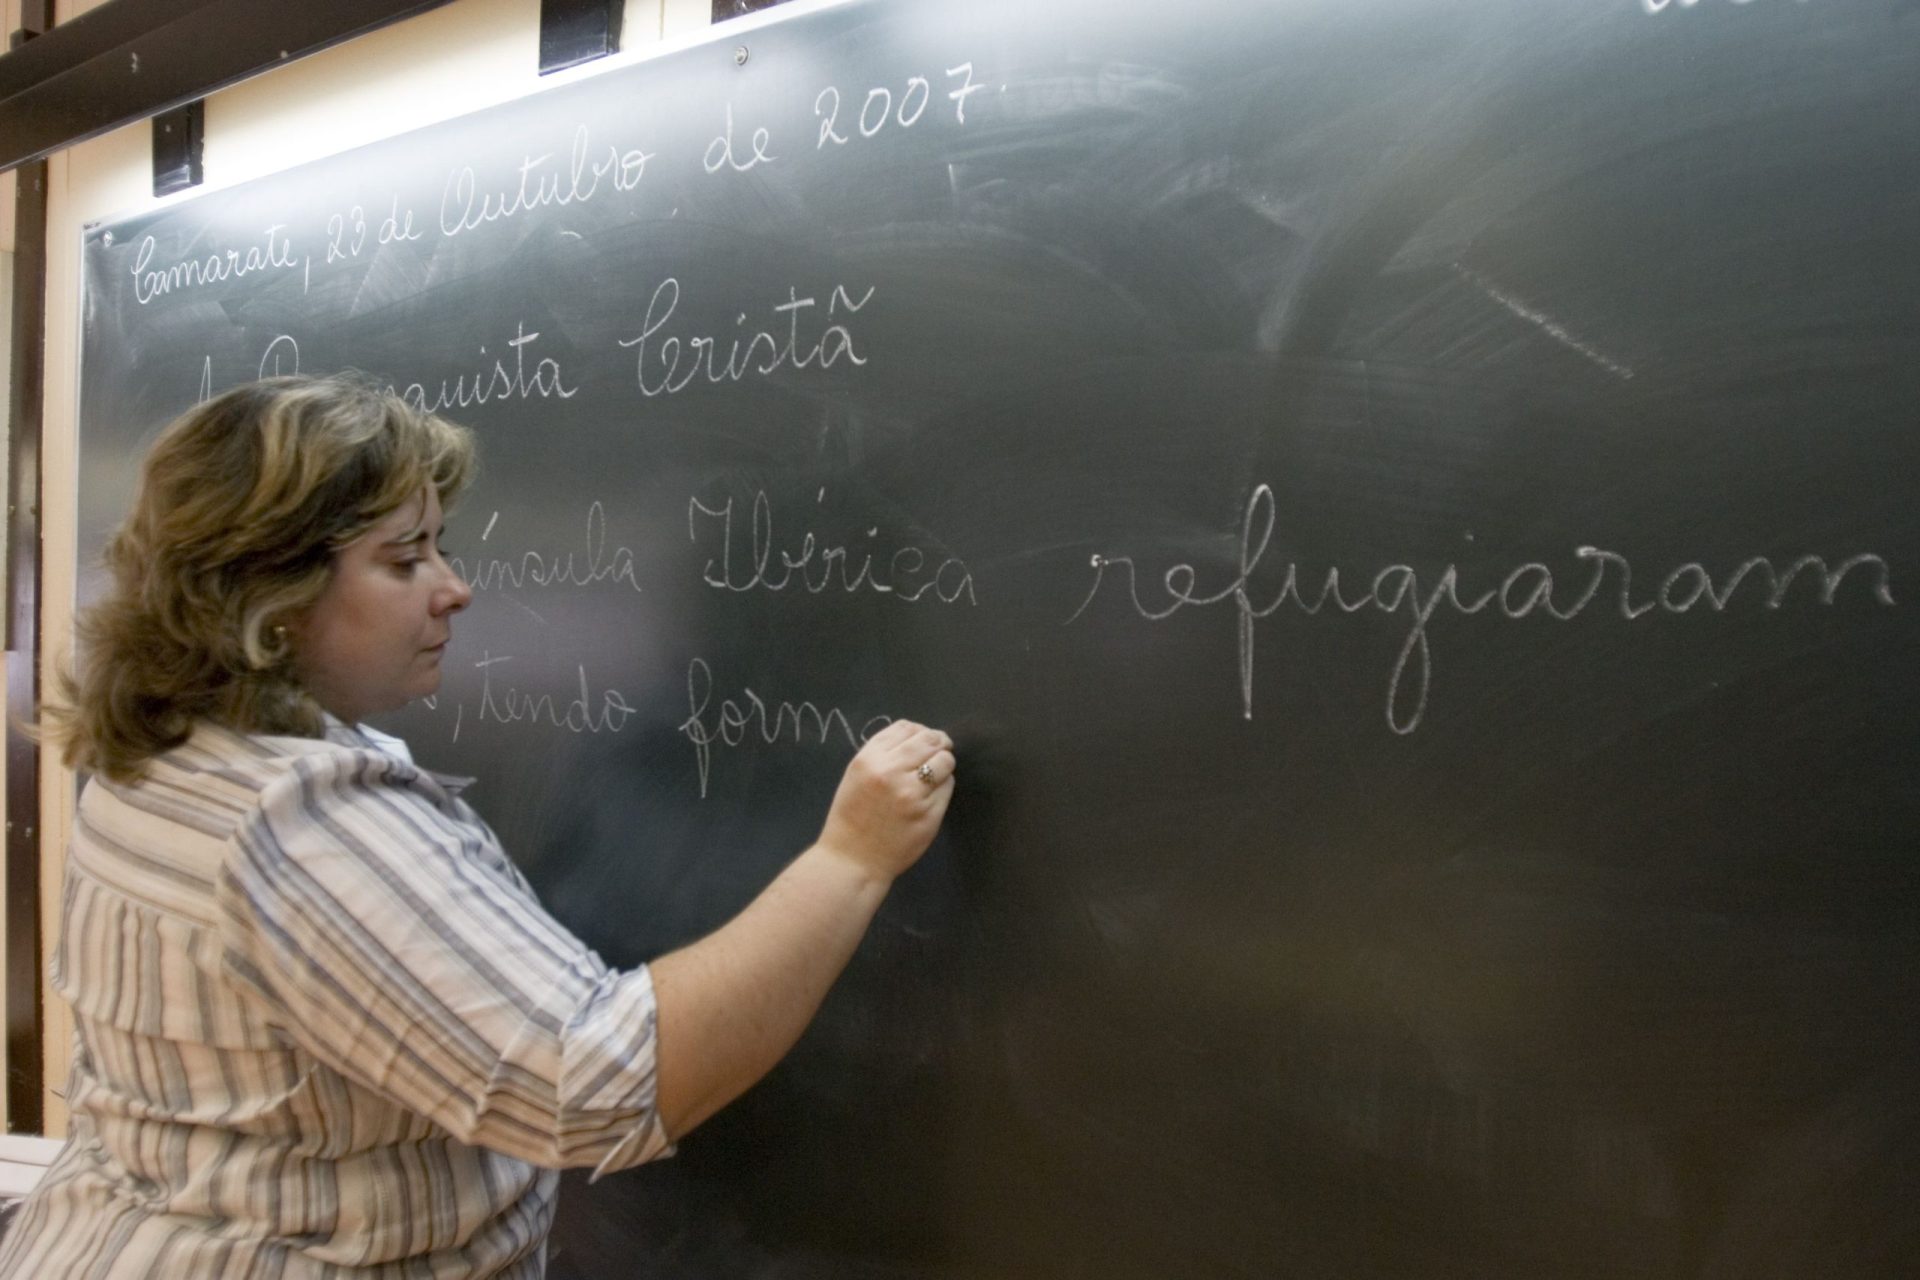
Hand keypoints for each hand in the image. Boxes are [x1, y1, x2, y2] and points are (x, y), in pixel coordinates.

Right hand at [814, 719, 954, 884]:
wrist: (852, 861)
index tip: (924, 740)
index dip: (919, 731)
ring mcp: (912, 793)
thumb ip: (883, 754)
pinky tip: (931, 796)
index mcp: (869, 760)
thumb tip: (920, 736)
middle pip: (930, 740)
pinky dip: (944, 787)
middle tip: (940, 751)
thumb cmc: (852, 817)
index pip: (906, 728)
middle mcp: (890, 772)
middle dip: (939, 743)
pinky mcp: (929, 814)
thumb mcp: (856, 776)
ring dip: (944, 764)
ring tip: (936, 775)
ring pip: (944, 761)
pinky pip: (947, 787)